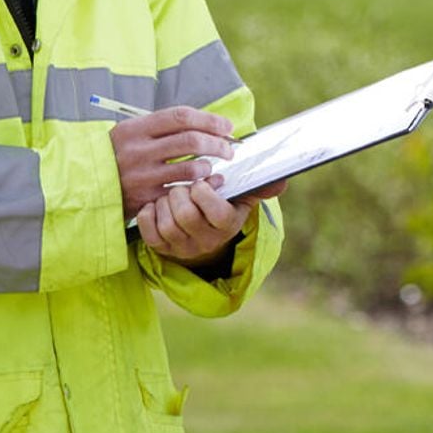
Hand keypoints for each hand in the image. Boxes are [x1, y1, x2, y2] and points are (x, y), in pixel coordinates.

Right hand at [108, 105, 236, 219]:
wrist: (83, 186)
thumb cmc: (114, 156)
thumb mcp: (129, 134)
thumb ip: (160, 127)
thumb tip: (203, 123)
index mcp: (135, 128)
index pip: (181, 116)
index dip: (209, 120)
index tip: (226, 127)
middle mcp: (138, 150)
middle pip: (191, 140)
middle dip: (217, 143)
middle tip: (229, 149)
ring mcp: (142, 175)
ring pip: (190, 168)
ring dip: (208, 166)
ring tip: (210, 167)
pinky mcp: (145, 198)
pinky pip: (182, 191)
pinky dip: (199, 187)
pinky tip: (206, 184)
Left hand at [134, 177, 288, 265]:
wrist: (205, 235)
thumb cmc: (223, 206)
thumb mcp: (242, 197)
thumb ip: (259, 187)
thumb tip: (282, 182)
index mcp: (228, 225)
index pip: (216, 212)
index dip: (204, 193)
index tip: (204, 182)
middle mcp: (206, 241)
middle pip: (186, 216)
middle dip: (180, 193)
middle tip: (184, 186)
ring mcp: (183, 248)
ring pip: (167, 224)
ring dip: (164, 203)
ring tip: (171, 195)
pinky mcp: (163, 250)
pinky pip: (150, 233)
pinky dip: (149, 215)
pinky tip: (156, 205)